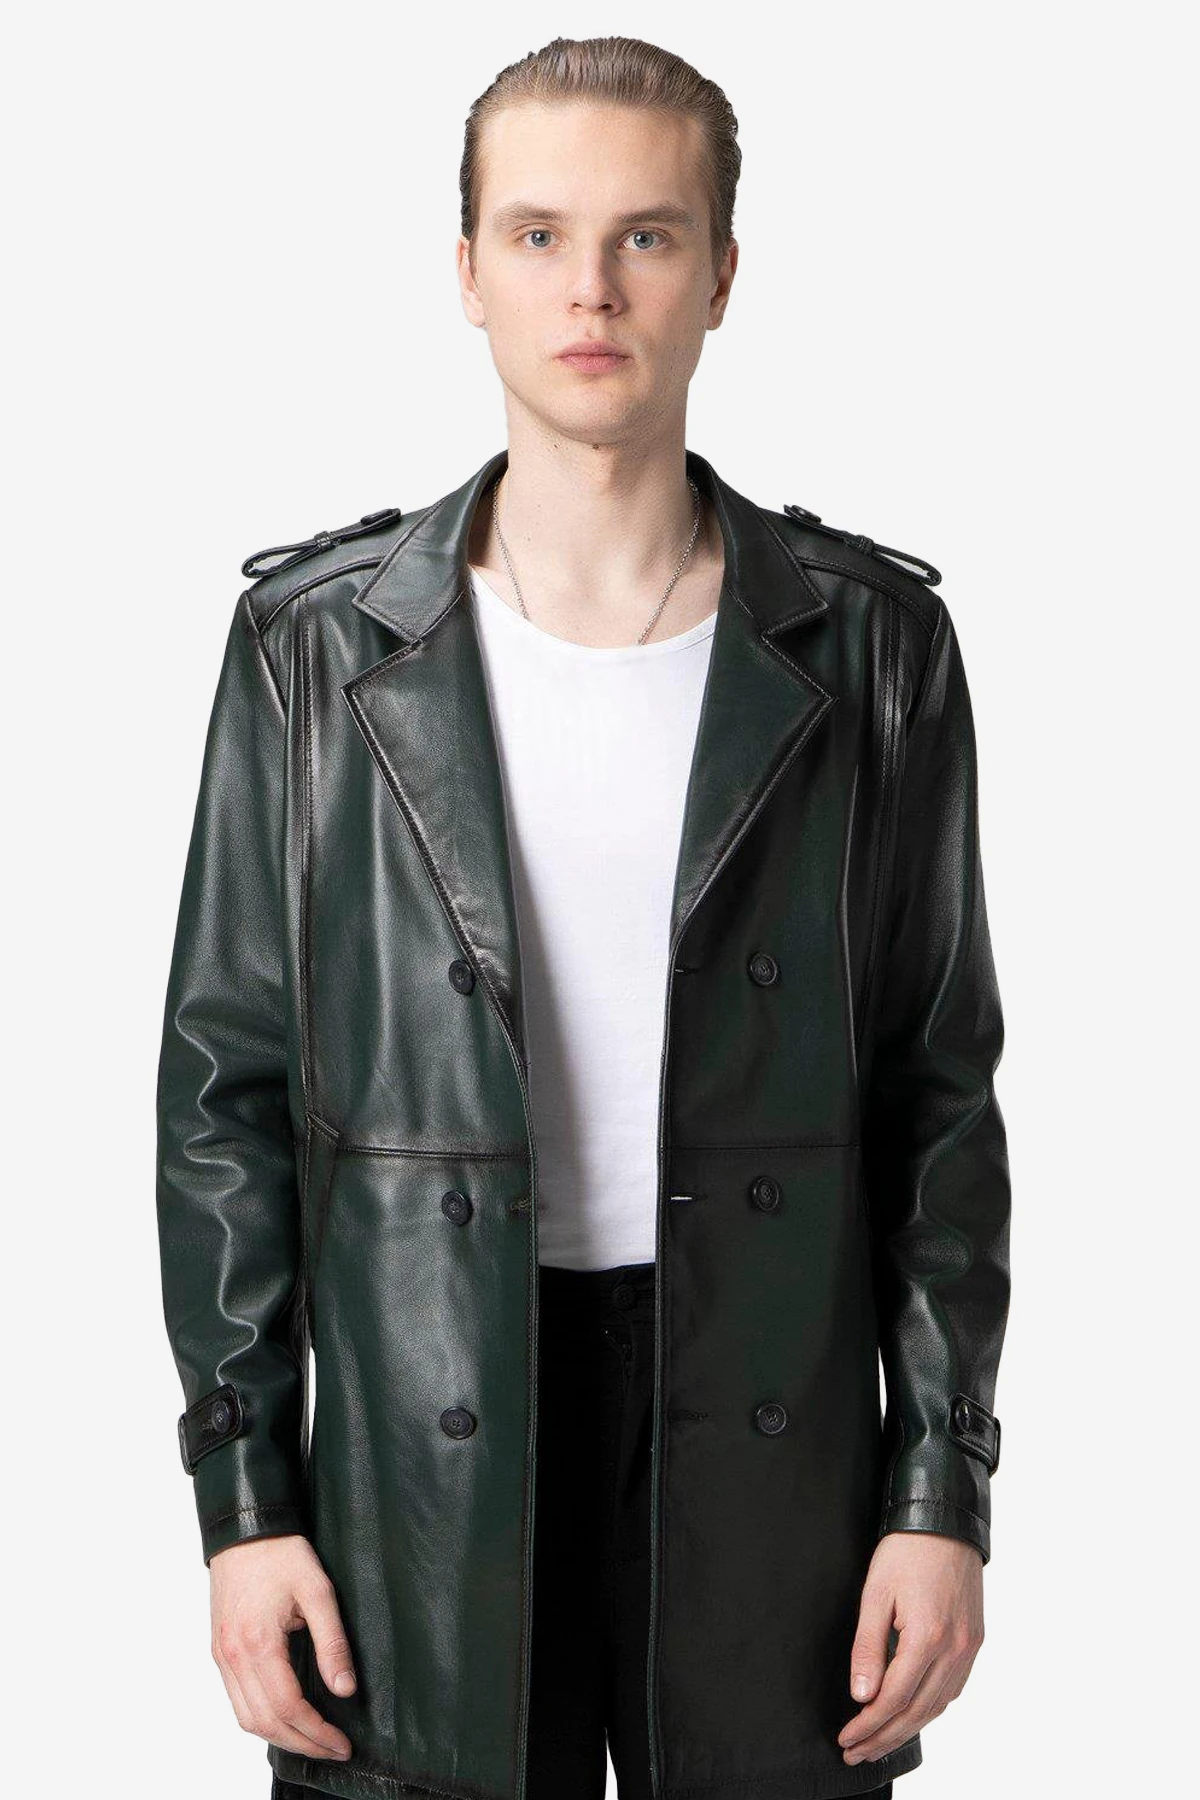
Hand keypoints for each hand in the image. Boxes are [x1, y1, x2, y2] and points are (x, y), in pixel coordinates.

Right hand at [210, 1534, 357, 1760]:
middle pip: (265, 1722)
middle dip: (301, 1743)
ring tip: (312, 1740)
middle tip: (333, 1749)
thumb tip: (345, 1688)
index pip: (287, 1707)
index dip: (316, 1732)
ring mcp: (222, 1656)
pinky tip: (284, 1718)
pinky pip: (237, 1701)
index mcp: (258, 1643)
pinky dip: (260, 1719)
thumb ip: (332, 1642)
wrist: (244, 1530)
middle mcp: (233, 1657)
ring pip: (246, 1718)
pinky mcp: (220, 1651)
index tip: (341, 1743)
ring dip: (280, 1737)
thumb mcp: (318, 1590)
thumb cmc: (281, 1554)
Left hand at [838, 1530, 983, 1766]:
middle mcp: (954, 1649)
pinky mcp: (974, 1642)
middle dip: (883, 1738)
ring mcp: (969, 1648)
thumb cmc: (907, 1551)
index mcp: (928, 1636)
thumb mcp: (876, 1593)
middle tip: (856, 1753)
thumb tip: (861, 1695)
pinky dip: (930, 1709)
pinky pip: (952, 1689)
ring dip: (906, 1730)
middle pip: (916, 1712)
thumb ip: (868, 1648)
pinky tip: (911, 1716)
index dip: (868, 1724)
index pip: (894, 1698)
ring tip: (878, 1743)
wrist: (946, 1522)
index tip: (847, 1738)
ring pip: (937, 1706)